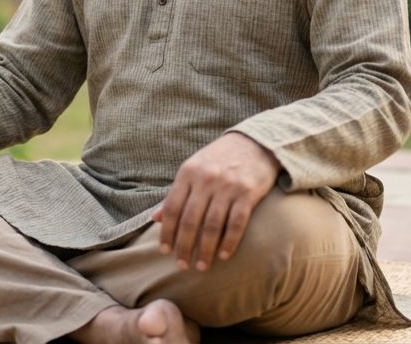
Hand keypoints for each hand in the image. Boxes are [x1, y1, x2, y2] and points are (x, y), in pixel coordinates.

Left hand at [153, 132, 279, 270]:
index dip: (167, 232)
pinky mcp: (248, 193)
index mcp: (188, 173)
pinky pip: (236, 223)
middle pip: (190, 220)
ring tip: (202, 266)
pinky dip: (229, 241)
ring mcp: (227, 186)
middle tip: (182, 265)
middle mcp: (206, 179)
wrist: (256, 143)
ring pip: (212, 225)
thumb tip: (154, 218)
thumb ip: (175, 194)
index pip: (172, 208)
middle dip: (184, 246)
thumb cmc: (219, 159)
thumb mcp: (193, 169)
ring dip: (206, 250)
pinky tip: (224, 255)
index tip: (165, 251)